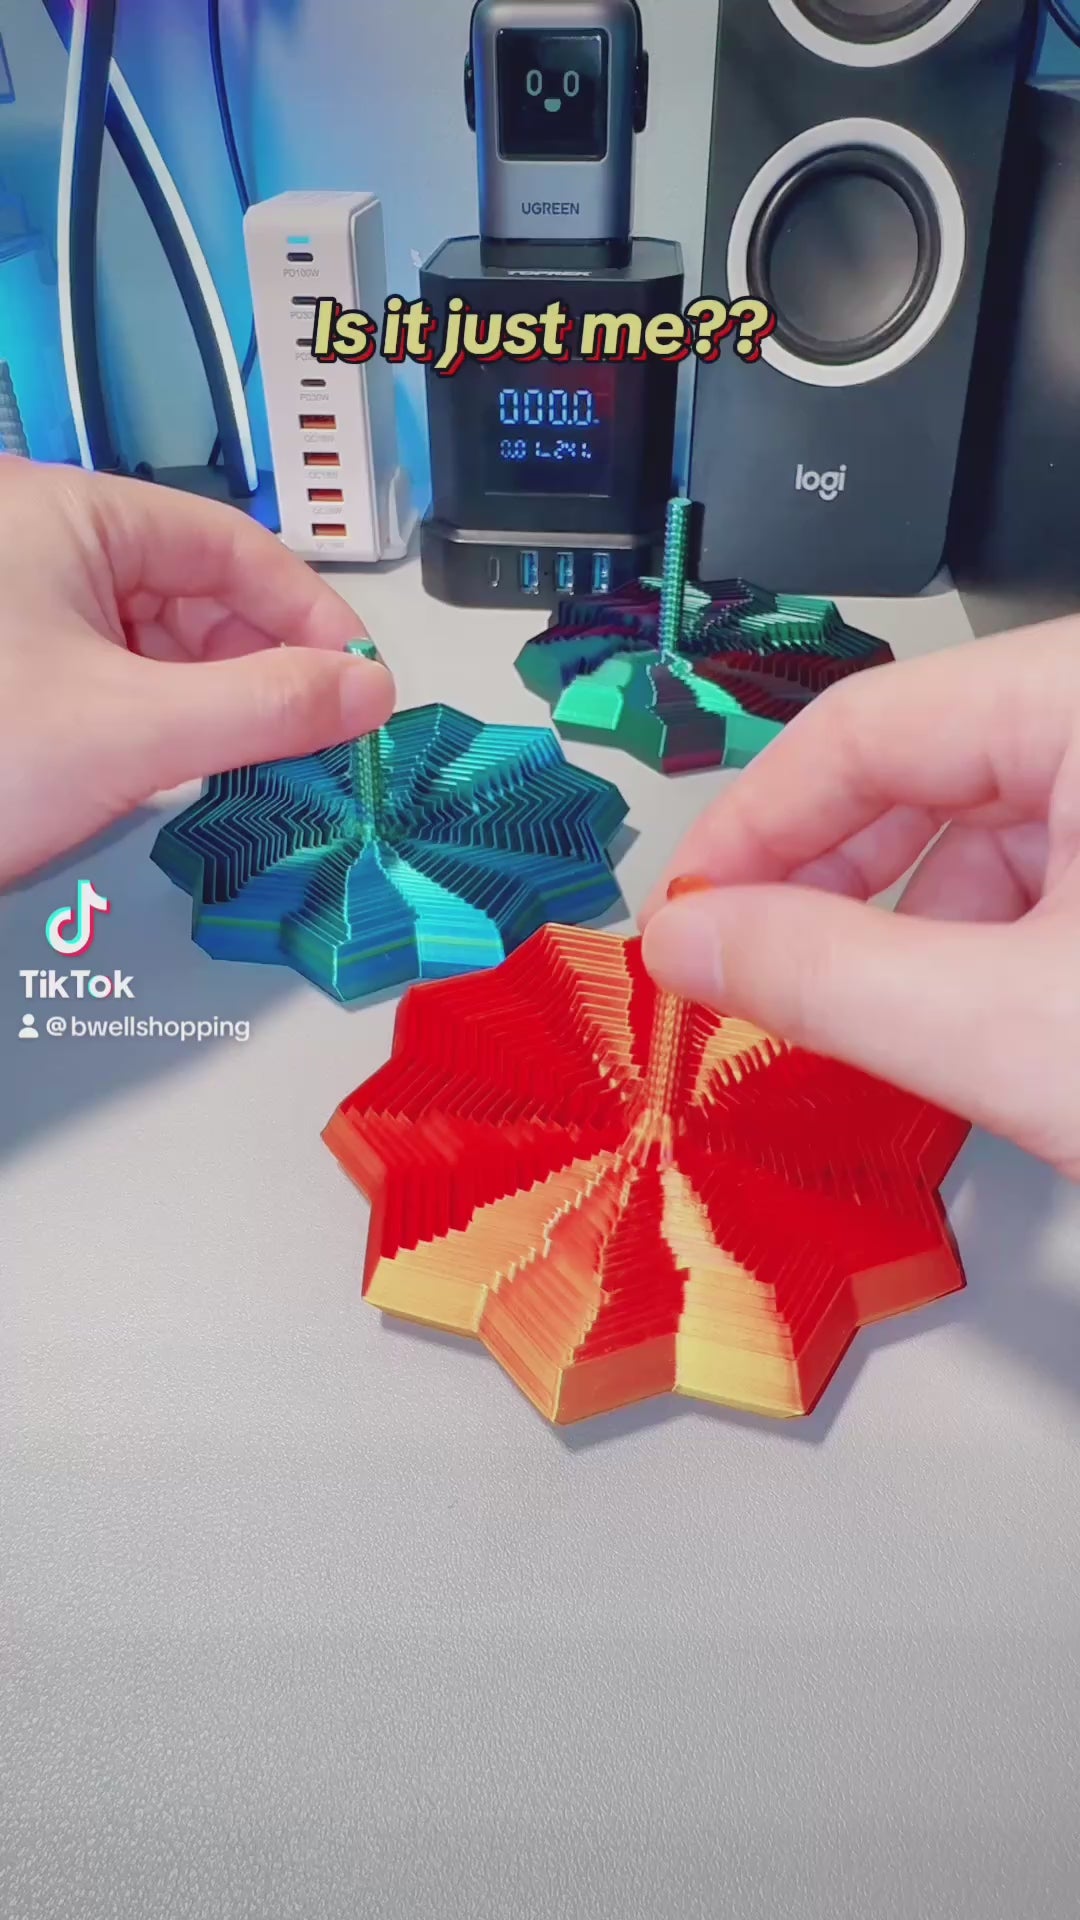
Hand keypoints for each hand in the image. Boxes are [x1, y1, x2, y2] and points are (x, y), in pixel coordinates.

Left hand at [0, 457, 393, 886]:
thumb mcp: (132, 733)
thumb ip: (268, 708)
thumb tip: (369, 690)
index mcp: (65, 516)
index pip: (228, 542)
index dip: (308, 613)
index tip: (361, 681)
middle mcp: (38, 547)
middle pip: (194, 589)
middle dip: (261, 663)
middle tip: (319, 736)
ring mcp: (18, 609)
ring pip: (154, 641)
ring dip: (214, 700)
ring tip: (260, 762)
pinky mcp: (9, 673)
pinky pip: (111, 678)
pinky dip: (160, 722)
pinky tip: (186, 769)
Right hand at [640, 624, 1079, 1177]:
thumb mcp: (1013, 1029)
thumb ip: (828, 978)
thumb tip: (686, 940)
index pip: (867, 725)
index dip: (752, 825)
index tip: (684, 912)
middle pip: (925, 768)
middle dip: (826, 882)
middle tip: (743, 969)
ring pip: (988, 823)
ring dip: (907, 923)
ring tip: (862, 1017)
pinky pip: (1052, 863)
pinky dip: (988, 938)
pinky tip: (960, 1014)